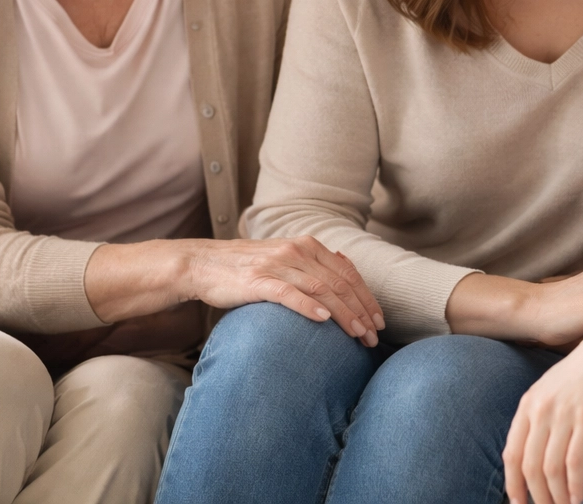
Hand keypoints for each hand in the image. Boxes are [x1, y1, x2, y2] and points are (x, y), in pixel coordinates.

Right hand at [186, 237, 384, 345]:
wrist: (203, 263)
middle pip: (339, 283)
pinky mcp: (257, 281)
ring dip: (344, 314)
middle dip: (361, 311)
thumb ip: (313, 262)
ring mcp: (277, 265)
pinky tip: (324, 321)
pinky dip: (309, 307)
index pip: (347, 272)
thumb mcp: (284, 257)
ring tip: (357, 334)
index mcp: (307, 245)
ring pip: (321, 290)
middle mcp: (296, 251)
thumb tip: (344, 263)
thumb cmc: (246, 266)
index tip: (379, 321)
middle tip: (373, 336)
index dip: (367, 297)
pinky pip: (288, 294)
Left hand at [504, 312, 582, 503]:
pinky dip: (575, 486)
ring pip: (549, 469)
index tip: (520, 502)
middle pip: (528, 465)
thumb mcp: (559, 385)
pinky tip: (580, 497)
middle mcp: (542, 407)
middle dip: (535, 496)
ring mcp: (565, 412)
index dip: (513, 483)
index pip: (511, 452)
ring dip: (556, 496)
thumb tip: (541, 444)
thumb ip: (546, 410)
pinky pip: (575, 463)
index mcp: (530, 401)